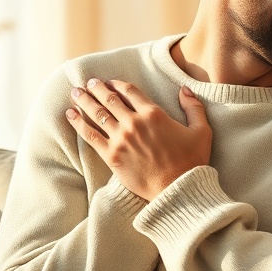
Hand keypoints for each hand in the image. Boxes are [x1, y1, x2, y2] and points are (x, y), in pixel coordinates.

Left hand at [65, 78, 211, 200]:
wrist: (178, 189)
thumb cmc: (192, 160)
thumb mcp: (201, 130)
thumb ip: (193, 107)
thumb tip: (185, 90)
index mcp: (154, 113)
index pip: (130, 91)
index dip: (118, 83)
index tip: (110, 81)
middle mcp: (134, 122)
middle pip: (110, 99)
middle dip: (97, 88)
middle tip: (88, 83)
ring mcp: (121, 139)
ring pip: (97, 114)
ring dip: (84, 101)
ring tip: (75, 93)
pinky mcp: (112, 156)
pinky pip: (90, 135)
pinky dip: (79, 123)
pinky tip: (70, 115)